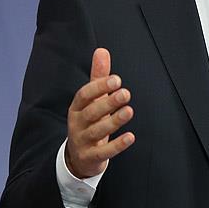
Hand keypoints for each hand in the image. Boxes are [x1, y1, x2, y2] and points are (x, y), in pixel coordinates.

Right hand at [65, 48, 135, 178]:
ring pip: (97, 131)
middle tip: (126, 93)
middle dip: (108, 102)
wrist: (78, 157)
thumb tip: (102, 50)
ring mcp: (83, 141)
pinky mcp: (91, 157)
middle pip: (91, 112)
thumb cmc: (89, 121)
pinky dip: (117, 145)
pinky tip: (131, 137)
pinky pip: (104, 152)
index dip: (99, 87)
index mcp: (77, 107)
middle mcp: (77, 123)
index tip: (117, 79)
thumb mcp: (91, 100)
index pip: (84, 95)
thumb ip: (98, 77)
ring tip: (129, 111)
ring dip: (114, 121)